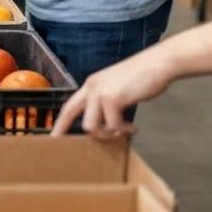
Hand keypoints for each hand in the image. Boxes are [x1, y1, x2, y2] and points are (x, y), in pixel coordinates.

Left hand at [51, 45, 174, 136]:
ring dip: (108, 132)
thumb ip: (107, 100)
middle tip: (73, 147)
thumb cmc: (142, 76)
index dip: (61, 121)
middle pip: (71, 113)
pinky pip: (113, 125)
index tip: (54, 135)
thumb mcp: (117, 86)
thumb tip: (106, 122)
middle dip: (67, 130)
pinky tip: (133, 127)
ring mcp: (101, 92)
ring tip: (123, 130)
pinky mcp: (113, 99)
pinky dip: (124, 130)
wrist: (157, 64)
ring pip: (91, 125)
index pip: (70, 104)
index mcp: (92, 84)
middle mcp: (92, 87)